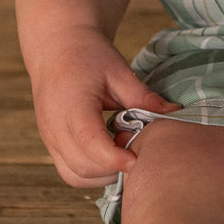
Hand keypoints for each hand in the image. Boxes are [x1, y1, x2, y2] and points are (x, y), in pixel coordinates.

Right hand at [27, 25, 178, 187]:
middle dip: (114, 168)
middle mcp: (54, 127)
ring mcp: (49, 139)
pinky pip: (70, 171)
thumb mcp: (119, 71)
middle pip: (82, 167)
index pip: (89, 142)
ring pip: (75, 176)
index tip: (138, 159)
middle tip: (136, 148)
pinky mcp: (51, 144)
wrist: (57, 47)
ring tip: (124, 150)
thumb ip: (143, 97)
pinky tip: (111, 153)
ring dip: (103, 175)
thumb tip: (174, 115)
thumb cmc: (88, 56)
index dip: (115, 158)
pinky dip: (92, 172)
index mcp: (71, 105)